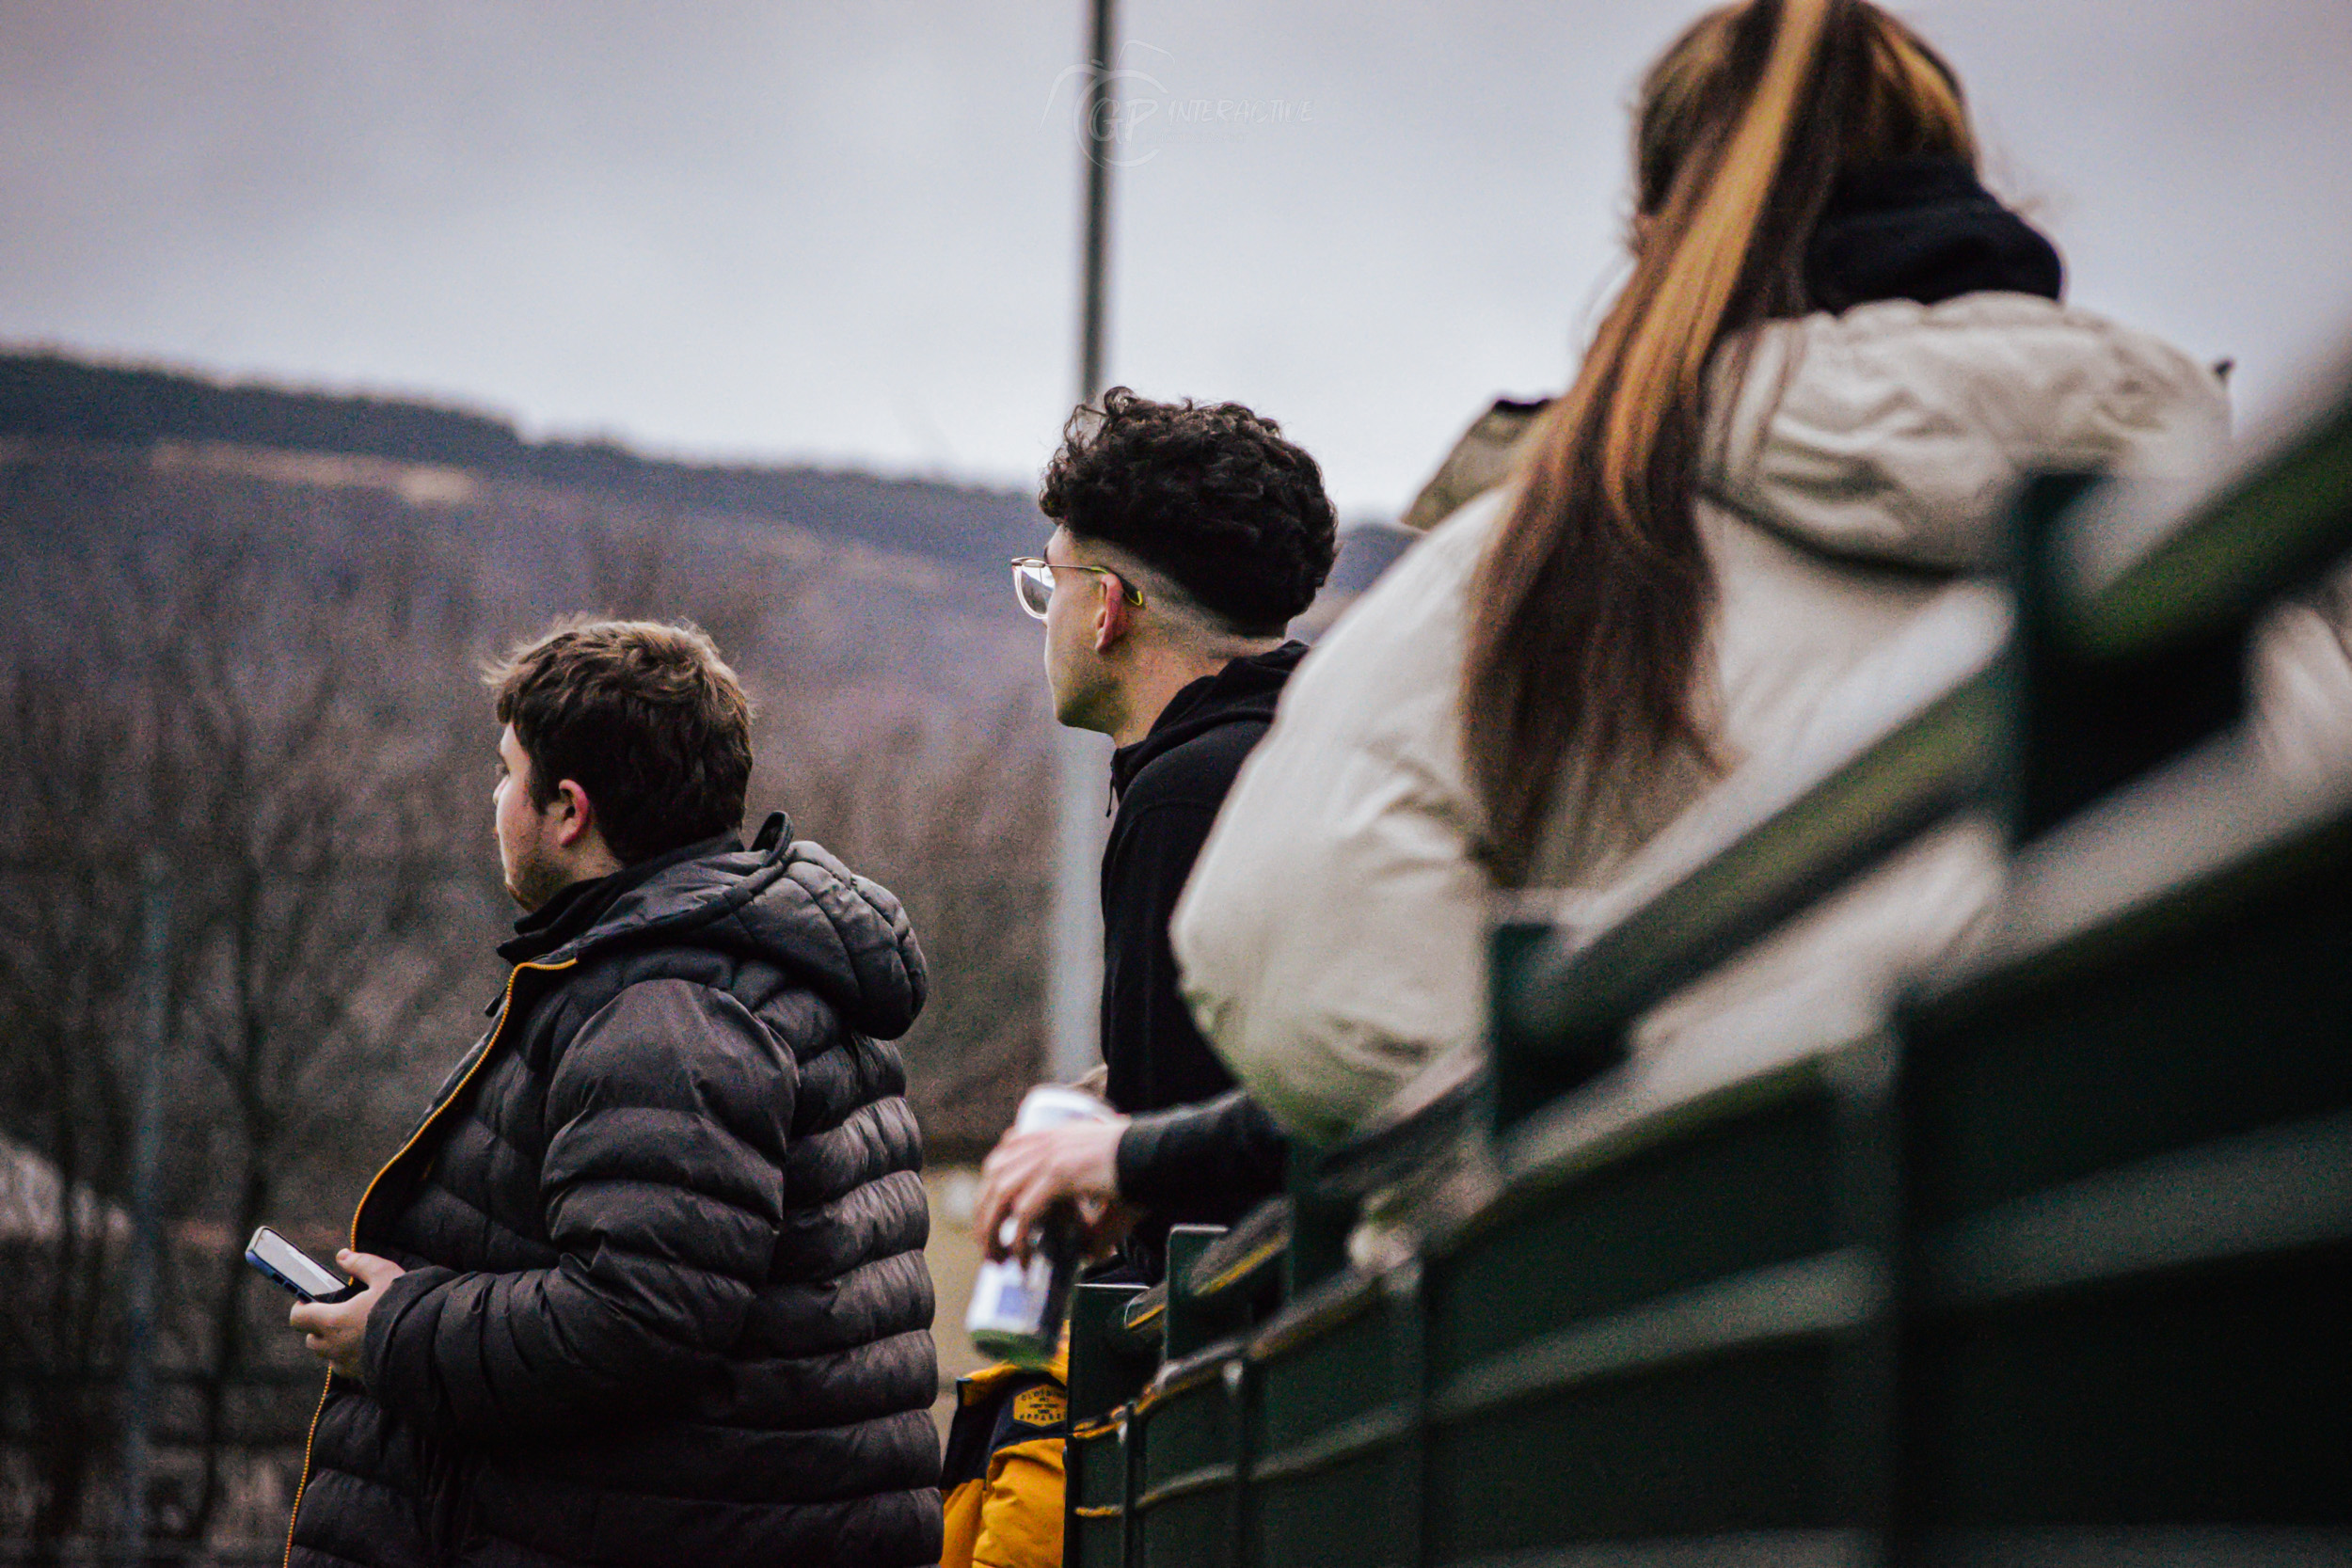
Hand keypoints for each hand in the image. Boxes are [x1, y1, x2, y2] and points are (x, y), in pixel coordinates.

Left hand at [288, 1250, 403, 1380]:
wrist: (426, 1343)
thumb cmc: (402, 1307)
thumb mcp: (385, 1275)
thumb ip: (362, 1264)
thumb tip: (342, 1256)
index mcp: (333, 1321)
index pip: (298, 1318)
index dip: (301, 1308)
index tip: (312, 1301)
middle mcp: (335, 1347)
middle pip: (311, 1340)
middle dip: (319, 1328)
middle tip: (338, 1314)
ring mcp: (348, 1365)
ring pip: (328, 1356)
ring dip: (334, 1344)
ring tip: (356, 1331)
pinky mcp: (361, 1377)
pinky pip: (346, 1368)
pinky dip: (351, 1357)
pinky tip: (370, 1346)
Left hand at [974, 1117, 1127, 1261]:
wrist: (1158, 1155)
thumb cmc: (1139, 1171)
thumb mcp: (1103, 1187)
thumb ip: (1093, 1217)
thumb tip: (1089, 1252)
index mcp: (1051, 1135)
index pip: (1002, 1157)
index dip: (988, 1190)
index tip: (988, 1218)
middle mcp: (1044, 1141)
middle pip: (993, 1179)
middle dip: (983, 1218)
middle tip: (988, 1250)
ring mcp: (1049, 1155)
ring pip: (1000, 1196)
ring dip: (992, 1232)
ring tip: (998, 1260)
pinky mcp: (1059, 1174)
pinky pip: (1024, 1212)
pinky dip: (1019, 1239)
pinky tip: (1023, 1259)